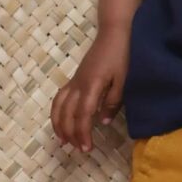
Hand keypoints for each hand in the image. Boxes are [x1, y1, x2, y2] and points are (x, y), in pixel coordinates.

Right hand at [50, 24, 130, 152]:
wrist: (114, 32)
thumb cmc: (122, 54)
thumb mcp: (124, 78)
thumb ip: (114, 100)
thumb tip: (103, 122)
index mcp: (92, 86)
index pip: (83, 116)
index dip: (83, 133)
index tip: (87, 149)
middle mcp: (79, 84)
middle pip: (68, 114)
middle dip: (72, 134)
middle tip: (79, 149)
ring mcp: (75, 80)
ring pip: (59, 106)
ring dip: (60, 125)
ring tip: (65, 140)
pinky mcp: (75, 77)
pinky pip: (60, 97)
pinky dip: (57, 111)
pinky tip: (61, 120)